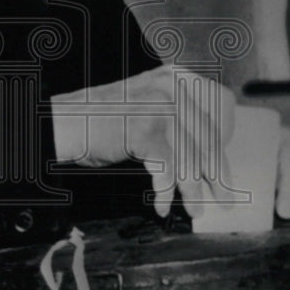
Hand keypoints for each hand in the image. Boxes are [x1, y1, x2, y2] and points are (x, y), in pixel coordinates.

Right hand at [51, 65, 236, 217]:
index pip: (212, 117)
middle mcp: (171, 87)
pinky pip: (167, 170)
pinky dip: (166, 193)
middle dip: (216, 176)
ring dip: (193, 191)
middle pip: (206, 139)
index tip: (225, 174)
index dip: (221, 150)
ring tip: (196, 210)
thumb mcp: (144, 107)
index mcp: (175, 78)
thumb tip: (205, 157)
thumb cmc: (98, 122)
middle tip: (224, 199)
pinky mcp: (146, 129)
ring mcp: (159, 106)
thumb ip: (174, 120)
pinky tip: (163, 206)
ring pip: (189, 158)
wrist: (64, 123)